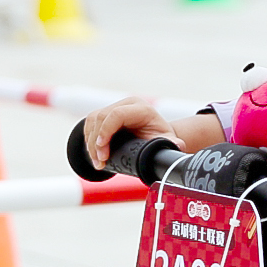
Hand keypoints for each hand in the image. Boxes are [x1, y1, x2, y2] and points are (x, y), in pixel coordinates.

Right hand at [82, 100, 220, 168]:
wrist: (153, 134)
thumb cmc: (158, 138)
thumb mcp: (165, 141)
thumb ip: (171, 144)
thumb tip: (177, 146)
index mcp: (141, 108)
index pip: (117, 114)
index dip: (106, 130)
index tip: (103, 149)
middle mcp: (126, 104)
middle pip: (101, 117)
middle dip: (96, 142)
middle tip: (100, 161)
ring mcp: (114, 107)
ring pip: (93, 121)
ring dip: (91, 143)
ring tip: (98, 162)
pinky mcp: (105, 114)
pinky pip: (90, 124)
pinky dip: (89, 140)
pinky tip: (93, 154)